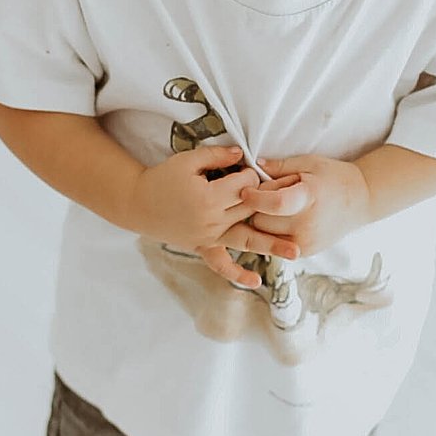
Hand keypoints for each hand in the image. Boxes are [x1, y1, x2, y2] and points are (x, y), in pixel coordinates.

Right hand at [128, 144, 303, 289]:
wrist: (138, 203)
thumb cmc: (162, 178)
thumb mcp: (188, 160)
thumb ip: (217, 155)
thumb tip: (242, 154)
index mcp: (209, 197)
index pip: (246, 185)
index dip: (252, 174)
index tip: (252, 168)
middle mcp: (212, 220)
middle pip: (251, 209)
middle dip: (271, 201)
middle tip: (290, 195)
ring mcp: (209, 237)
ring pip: (246, 239)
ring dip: (272, 246)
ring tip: (296, 251)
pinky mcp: (202, 247)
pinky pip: (221, 264)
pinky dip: (237, 274)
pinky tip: (256, 282)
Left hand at [233, 155, 372, 259]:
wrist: (360, 201)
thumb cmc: (334, 178)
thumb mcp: (309, 163)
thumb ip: (279, 166)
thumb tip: (252, 167)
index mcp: (309, 198)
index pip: (274, 203)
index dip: (254, 197)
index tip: (245, 190)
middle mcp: (307, 225)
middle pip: (261, 220)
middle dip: (257, 208)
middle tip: (271, 195)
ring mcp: (305, 243)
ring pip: (263, 236)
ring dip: (262, 222)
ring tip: (280, 208)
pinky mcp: (303, 253)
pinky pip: (273, 244)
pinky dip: (272, 232)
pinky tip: (284, 220)